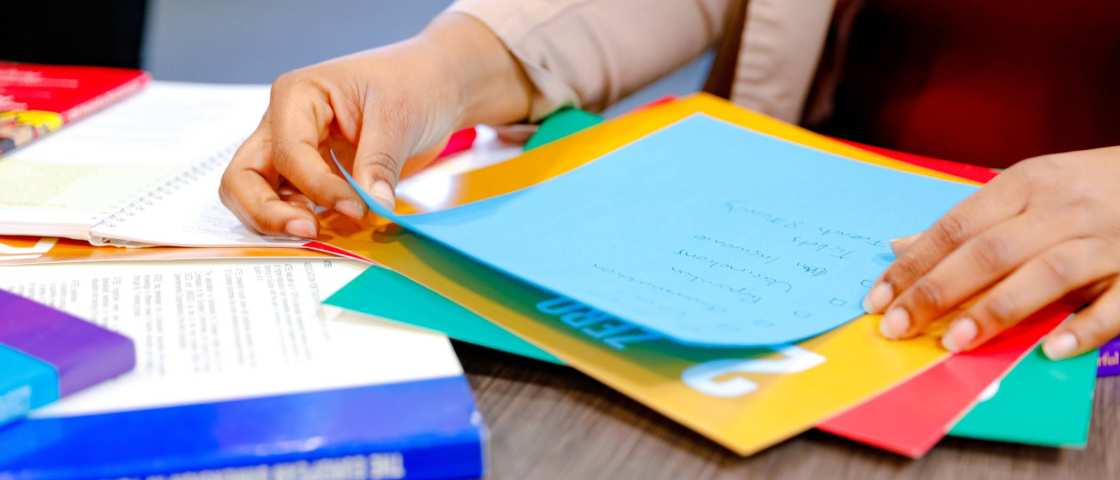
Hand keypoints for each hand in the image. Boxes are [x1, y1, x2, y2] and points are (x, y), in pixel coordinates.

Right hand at [219, 13, 531, 237]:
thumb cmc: (412, 85)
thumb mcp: (399, 118)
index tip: (356, 208)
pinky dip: (302, 221)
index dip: (318, 188)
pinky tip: (333, 230)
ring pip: (255, 195)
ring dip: (279, 221)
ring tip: (320, 234)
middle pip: (244, 177)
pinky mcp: (311, 176)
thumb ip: (379, 163)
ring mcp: (291, 151)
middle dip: (267, 212)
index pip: (289, 153)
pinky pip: (289, 204)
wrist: (434, 87)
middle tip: (309, 233)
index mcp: (297, 95)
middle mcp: (283, 124)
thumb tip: (370, 207)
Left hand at [863, 146, 1119, 358]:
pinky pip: (1116, 302)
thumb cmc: (1087, 188)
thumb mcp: (1027, 191)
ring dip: (996, 310)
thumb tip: (900, 248)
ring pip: (1045, 274)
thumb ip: (968, 224)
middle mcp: (1062, 208)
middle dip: (938, 292)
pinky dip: (1084, 326)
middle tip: (899, 327)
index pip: (955, 228)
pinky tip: (1050, 348)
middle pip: (989, 252)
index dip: (913, 266)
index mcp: (1026, 184)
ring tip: (955, 342)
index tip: (877, 299)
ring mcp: (1106, 239)